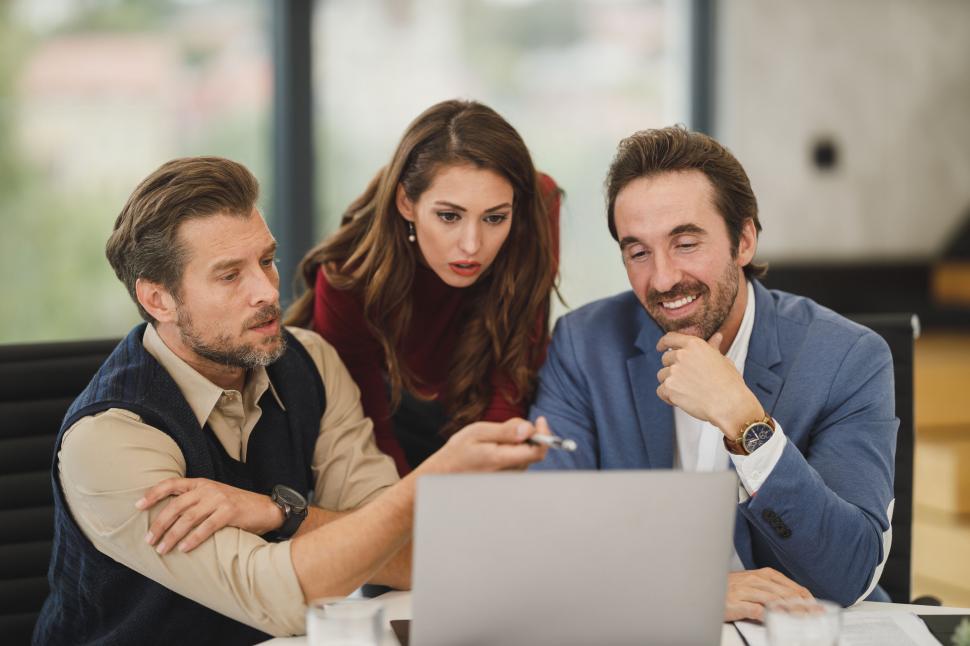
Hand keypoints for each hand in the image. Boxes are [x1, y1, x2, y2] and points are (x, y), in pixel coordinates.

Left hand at [136, 478, 282, 553]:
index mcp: (201, 484)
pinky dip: (193, 539)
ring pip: (188, 518)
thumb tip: (167, 518)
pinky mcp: (230, 512)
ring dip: (172, 535)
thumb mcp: (213, 498)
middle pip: (176, 505)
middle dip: (159, 524)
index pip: (172, 484)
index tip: (137, 506)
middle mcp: (208, 489)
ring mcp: (219, 499)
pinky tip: (184, 548)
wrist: (265, 509)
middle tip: (148, 540)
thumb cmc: (236, 507)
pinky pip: (206, 527)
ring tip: (162, 549)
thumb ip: (194, 502)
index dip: (153, 494)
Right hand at [418, 417, 549, 474]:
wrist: (444, 474)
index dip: (544, 435)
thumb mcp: (477, 433)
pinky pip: (519, 461)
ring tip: (494, 440)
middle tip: (507, 427)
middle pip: (533, 451)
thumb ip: (505, 431)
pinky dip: (513, 451)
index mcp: (502, 460)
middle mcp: (510, 473)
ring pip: (526, 455)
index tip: (540, 420)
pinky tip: (495, 450)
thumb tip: (529, 428)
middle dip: (528, 435)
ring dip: (519, 443)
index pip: (537, 452)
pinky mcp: (507, 480)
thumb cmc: (458, 452)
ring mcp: (509, 478)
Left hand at [655, 331, 761, 437]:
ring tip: (689, 391)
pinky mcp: (669, 388)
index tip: (661, 347)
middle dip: (673, 369)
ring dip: (671, 383)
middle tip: (687, 380)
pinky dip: (668, 397)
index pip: (671, 338)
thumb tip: (717, 337)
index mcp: (694, 345)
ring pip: (662, 376)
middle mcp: (681, 355)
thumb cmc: (729, 384)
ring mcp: (673, 371)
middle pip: (666, 359)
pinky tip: (682, 400)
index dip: (663, 343)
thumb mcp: (723, 360)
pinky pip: (661, 391)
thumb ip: (713, 348)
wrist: (728, 404)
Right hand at [724, 568, 812, 621]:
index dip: (803, 595)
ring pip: (773, 600)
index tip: (815, 605)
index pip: (787, 584)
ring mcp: (743, 591)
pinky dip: (768, 614)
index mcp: (760, 574)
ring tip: (803, 618)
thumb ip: (769, 590)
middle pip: (783, 592)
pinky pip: (755, 609)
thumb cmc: (728, 589)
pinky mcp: (734, 602)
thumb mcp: (750, 584)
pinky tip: (777, 619)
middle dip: (802, 604)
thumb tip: (791, 601)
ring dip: (790, 610)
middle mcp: (753, 580)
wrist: (704, 588)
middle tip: (815, 614)